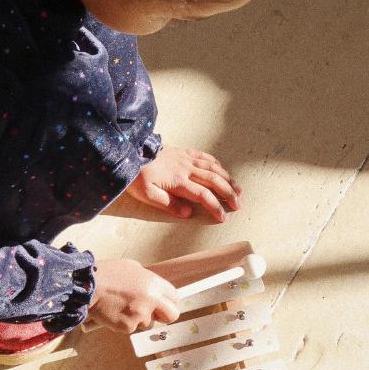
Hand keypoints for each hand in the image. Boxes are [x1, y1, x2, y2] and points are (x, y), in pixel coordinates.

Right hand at [90, 259, 179, 332]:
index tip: (165, 305)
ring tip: (124, 307)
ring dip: (139, 319)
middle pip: (172, 315)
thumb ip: (147, 279)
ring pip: (148, 323)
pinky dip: (125, 323)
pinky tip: (116, 312)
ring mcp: (140, 314)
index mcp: (154, 283)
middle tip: (152, 313)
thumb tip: (153, 287)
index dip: (170, 302)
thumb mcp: (132, 267)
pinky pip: (132, 328)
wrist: (86, 287)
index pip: (175, 297)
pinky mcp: (128, 326)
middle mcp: (151, 299)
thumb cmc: (106, 274)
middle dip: (163, 316)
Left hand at [126, 146, 242, 222]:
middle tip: (239, 204)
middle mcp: (186, 169)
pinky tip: (222, 169)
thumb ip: (169, 204)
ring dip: (227, 179)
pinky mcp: (183, 151)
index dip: (215, 207)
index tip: (223, 218)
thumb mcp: (147, 195)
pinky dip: (216, 163)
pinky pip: (204, 156)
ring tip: (238, 189)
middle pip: (214, 181)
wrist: (129, 151)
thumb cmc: (136, 176)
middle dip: (229, 193)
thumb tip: (188, 213)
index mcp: (178, 182)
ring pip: (213, 168)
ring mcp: (186, 158)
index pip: (203, 196)